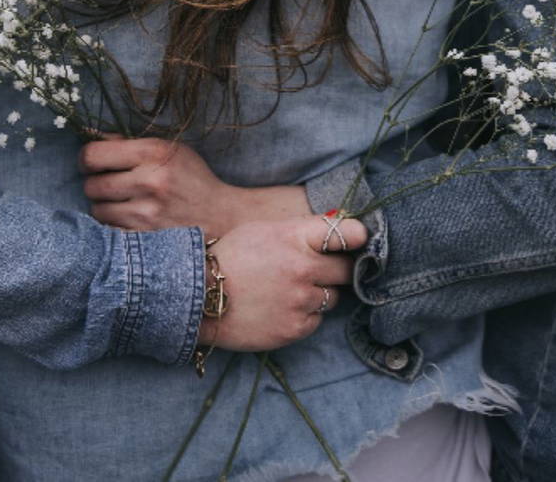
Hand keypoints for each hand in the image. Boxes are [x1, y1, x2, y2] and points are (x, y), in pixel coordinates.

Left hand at [80, 138, 310, 237]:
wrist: (221, 217)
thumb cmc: (192, 179)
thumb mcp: (170, 150)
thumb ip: (131, 143)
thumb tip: (92, 136)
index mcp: (153, 152)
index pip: (92, 154)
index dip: (87, 159)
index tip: (94, 163)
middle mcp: (149, 181)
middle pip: (91, 185)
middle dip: (97, 184)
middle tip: (111, 185)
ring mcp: (146, 213)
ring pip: (97, 210)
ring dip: (105, 207)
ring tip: (124, 204)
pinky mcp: (145, 238)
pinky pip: (109, 231)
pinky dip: (114, 226)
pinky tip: (130, 220)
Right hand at [203, 215, 367, 351]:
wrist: (198, 298)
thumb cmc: (229, 258)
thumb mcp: (262, 230)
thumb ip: (299, 231)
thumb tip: (336, 227)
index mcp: (295, 237)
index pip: (348, 233)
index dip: (357, 237)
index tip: (357, 240)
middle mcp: (303, 268)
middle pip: (346, 269)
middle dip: (336, 269)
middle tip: (319, 270)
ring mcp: (300, 300)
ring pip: (332, 297)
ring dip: (317, 293)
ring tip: (288, 291)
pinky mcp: (295, 328)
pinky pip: (316, 320)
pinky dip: (304, 315)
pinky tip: (280, 308)